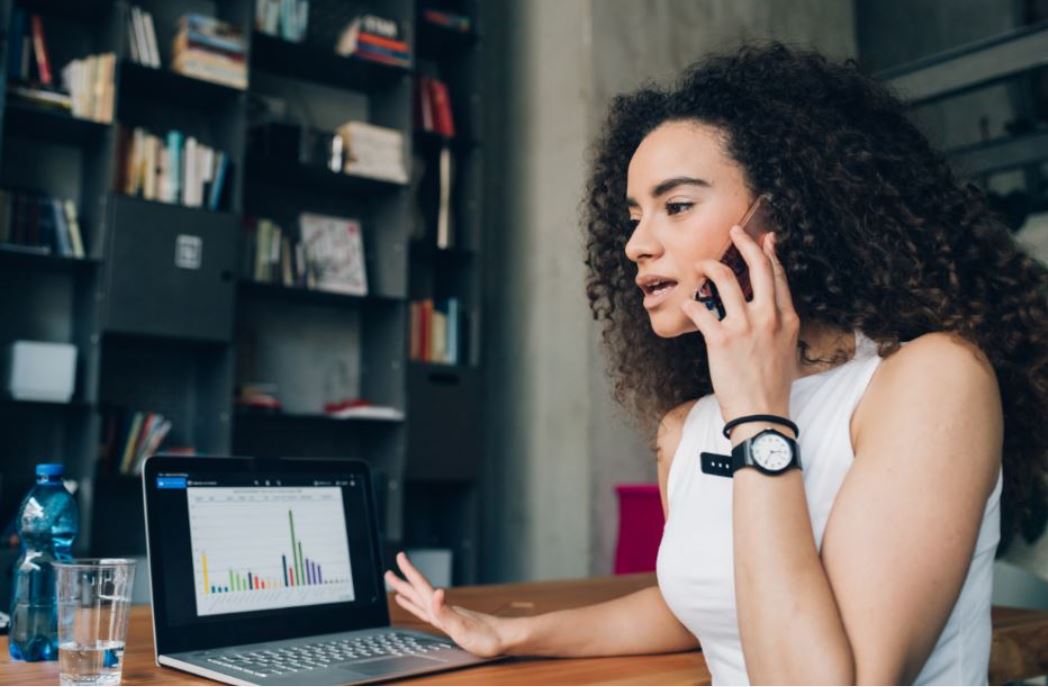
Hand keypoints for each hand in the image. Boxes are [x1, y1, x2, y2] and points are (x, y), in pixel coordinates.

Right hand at [385, 552, 506, 657]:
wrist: (502, 639)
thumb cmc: (485, 636)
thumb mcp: (462, 627)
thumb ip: (445, 611)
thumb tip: (436, 593)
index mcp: (441, 608)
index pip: (421, 586)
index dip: (409, 572)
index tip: (399, 557)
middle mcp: (442, 608)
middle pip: (419, 591)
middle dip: (403, 581)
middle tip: (388, 572)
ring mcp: (446, 615)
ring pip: (422, 601)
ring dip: (409, 593)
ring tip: (397, 588)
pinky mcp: (451, 623)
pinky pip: (429, 612)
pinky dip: (421, 608)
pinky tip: (422, 606)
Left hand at [680, 227, 799, 428]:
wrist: (762, 415)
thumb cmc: (772, 387)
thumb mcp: (787, 351)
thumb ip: (779, 327)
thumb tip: (769, 313)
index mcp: (787, 319)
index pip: (778, 277)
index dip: (770, 254)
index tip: (764, 240)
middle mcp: (769, 317)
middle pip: (759, 267)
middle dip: (745, 243)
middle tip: (734, 231)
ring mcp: (745, 327)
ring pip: (726, 280)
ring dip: (710, 266)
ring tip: (701, 264)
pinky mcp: (721, 340)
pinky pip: (700, 310)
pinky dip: (690, 304)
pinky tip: (687, 304)